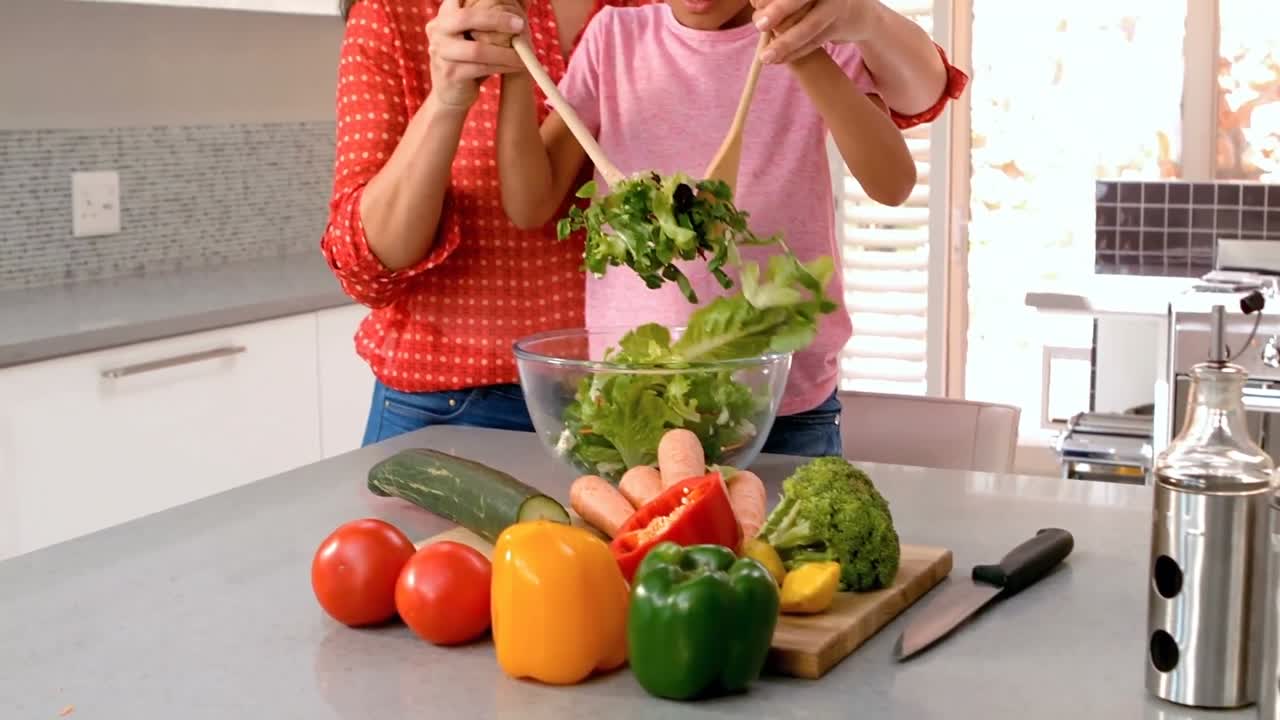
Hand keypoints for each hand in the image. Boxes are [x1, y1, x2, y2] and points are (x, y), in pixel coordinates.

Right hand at [426, 0, 527, 109]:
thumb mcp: (476, 34)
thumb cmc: (470, 59)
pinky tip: (516, 66)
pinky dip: (503, 66)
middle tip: (520, 24)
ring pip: (477, 49)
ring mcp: (441, 52)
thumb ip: (491, 15)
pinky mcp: (450, 73)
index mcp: (444, 15)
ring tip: (522, 55)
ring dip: (505, 52)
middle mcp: (437, 30)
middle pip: (465, 18)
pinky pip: (481, 68)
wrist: (451, 93)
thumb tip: (526, 0)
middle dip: (497, 19)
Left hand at [752, 0, 881, 63]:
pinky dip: (795, 53)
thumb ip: (778, 1)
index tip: (755, 3)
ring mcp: (837, 7)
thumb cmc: (817, 1)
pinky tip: (779, 60)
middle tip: (759, 24)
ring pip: (809, 27)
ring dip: (785, 44)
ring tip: (765, 57)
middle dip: (779, 10)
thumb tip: (756, 6)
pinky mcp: (840, 28)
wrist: (858, 11)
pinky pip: (814, 43)